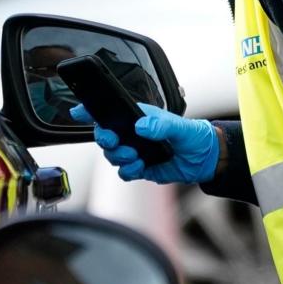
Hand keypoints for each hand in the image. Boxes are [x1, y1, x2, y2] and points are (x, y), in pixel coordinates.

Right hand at [70, 102, 219, 183]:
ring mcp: (134, 151)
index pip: (110, 111)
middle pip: (104, 135)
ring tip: (135, 156)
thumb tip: (142, 126)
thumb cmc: (193, 136)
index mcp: (138, 117)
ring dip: (119, 157)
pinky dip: (128, 171)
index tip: (78, 111)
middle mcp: (132, 133)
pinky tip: (140, 167)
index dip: (91, 111)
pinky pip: (123, 172)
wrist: (204, 160)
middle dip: (105, 139)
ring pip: (111, 155)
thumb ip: (162, 125)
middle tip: (114, 141)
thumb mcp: (180, 127)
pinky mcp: (139, 167)